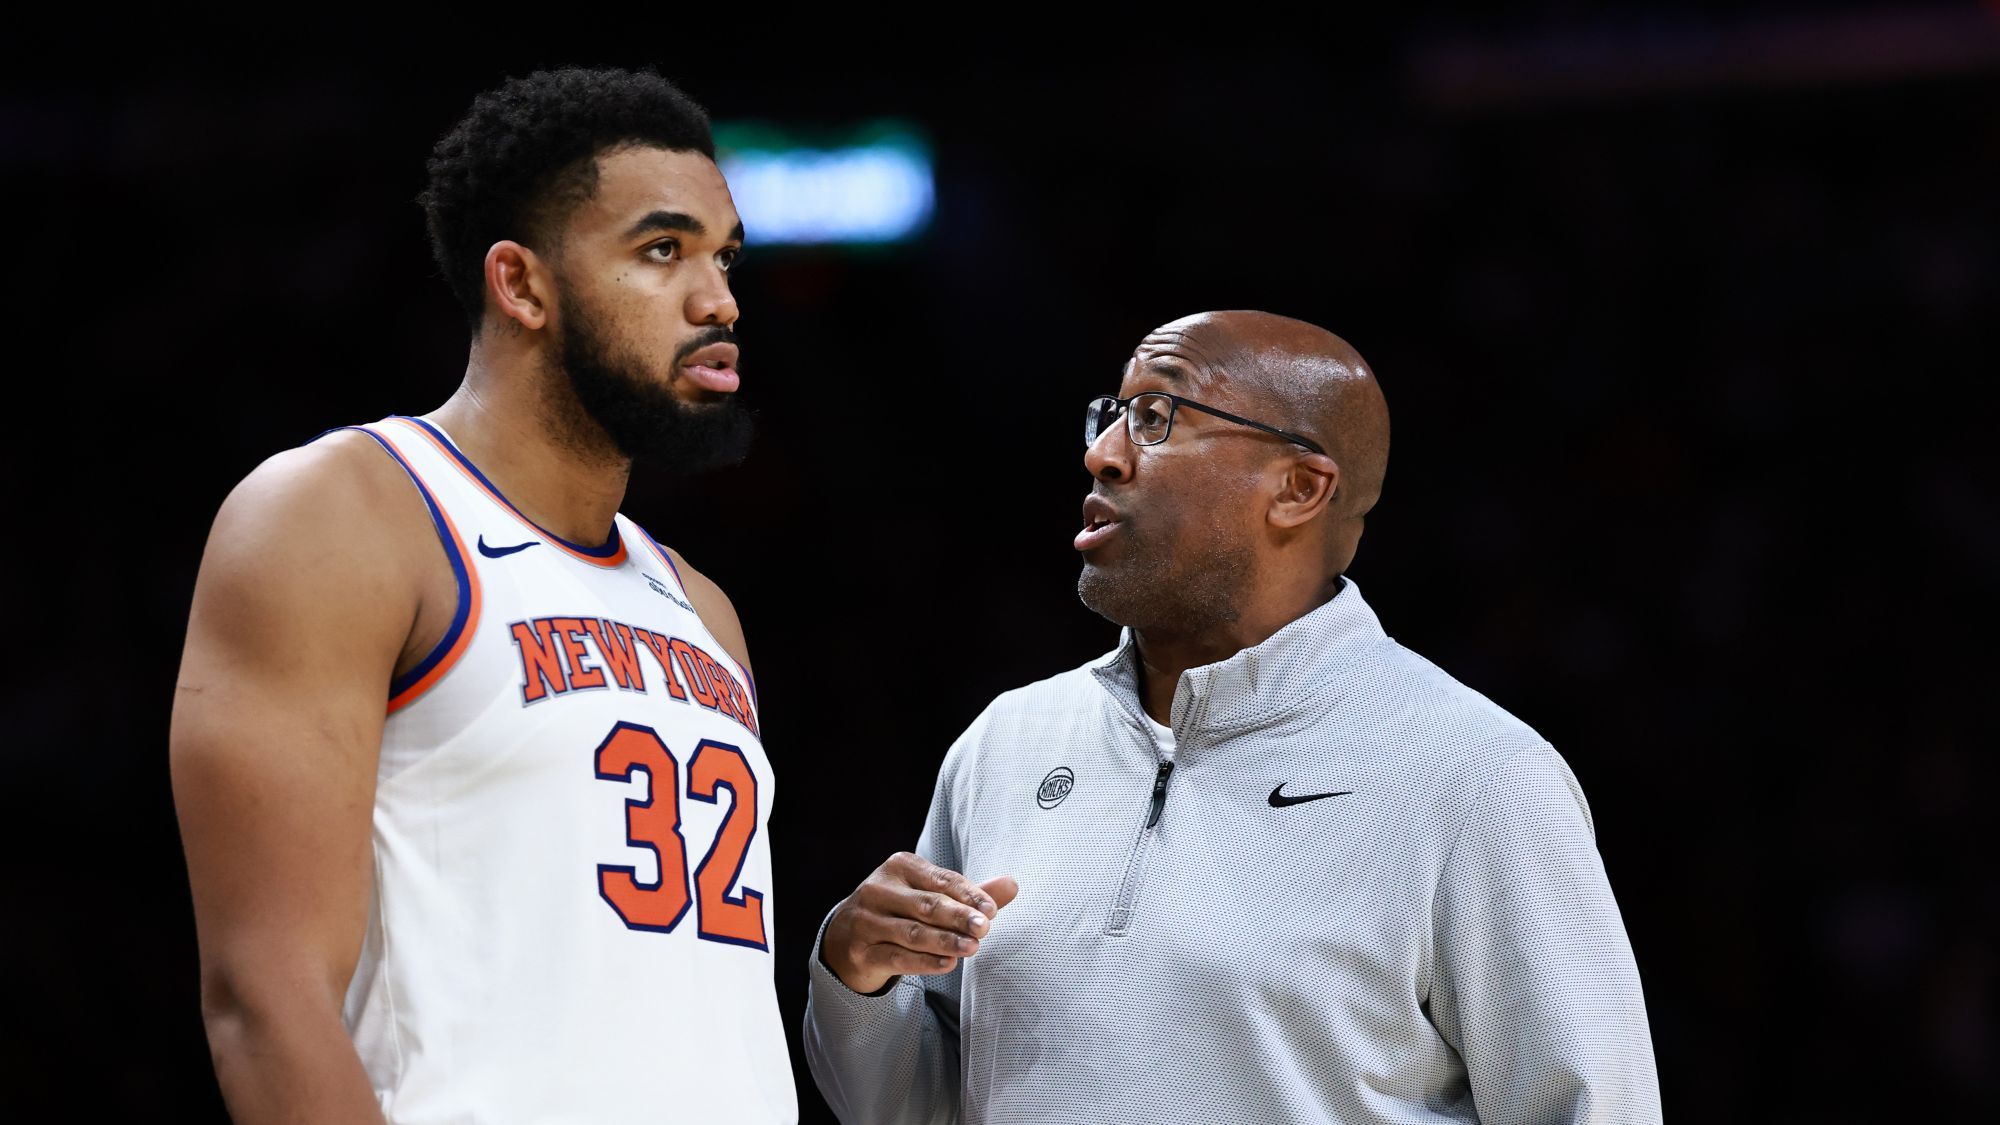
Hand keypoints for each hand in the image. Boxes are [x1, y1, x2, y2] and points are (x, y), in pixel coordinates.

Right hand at [820, 852, 1018, 995]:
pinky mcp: (861, 951)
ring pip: (912, 932)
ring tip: (972, 948)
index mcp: (899, 867)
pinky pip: (896, 957)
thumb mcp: (929, 895)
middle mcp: (878, 889)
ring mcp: (866, 921)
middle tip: (985, 928)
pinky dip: (924, 961)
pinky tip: (948, 964)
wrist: (845, 938)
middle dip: (958, 917)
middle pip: (926, 904)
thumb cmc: (898, 910)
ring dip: (945, 941)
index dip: (968, 895)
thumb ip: (969, 893)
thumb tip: (1012, 884)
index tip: (992, 910)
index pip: (940, 880)